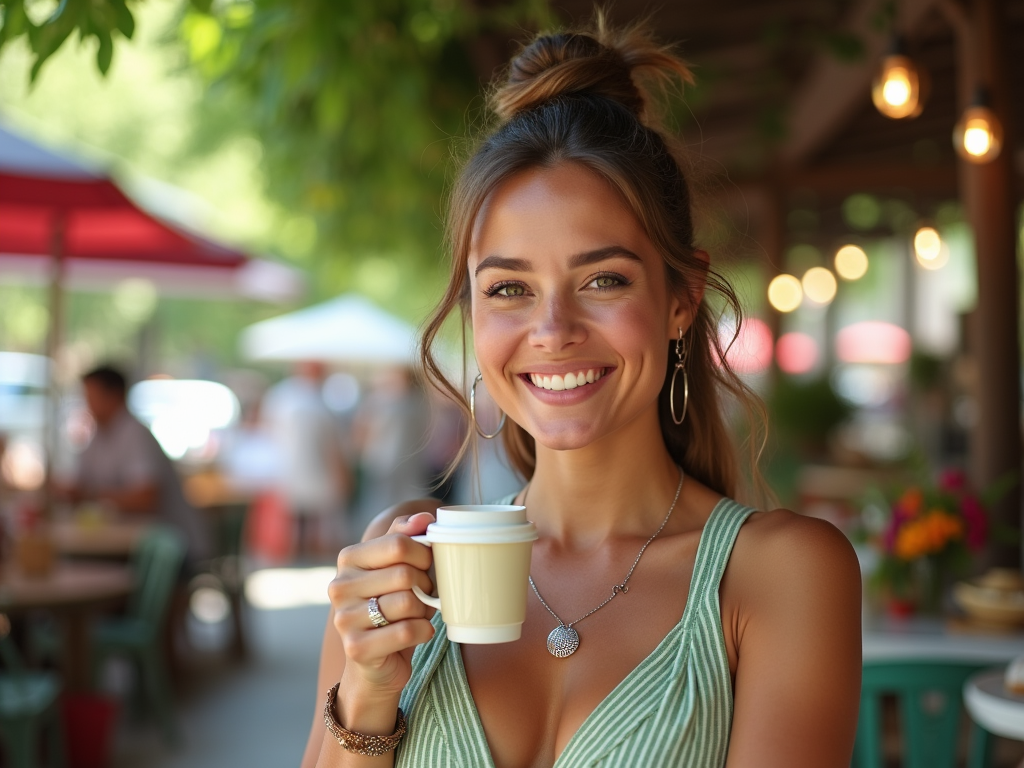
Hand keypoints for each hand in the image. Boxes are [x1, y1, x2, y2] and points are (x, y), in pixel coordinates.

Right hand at [329, 512, 436, 699]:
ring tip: (418, 613)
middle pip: (405, 574)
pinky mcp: (356, 647)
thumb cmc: (392, 608)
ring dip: (424, 610)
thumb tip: (425, 518)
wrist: (377, 664)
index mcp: (349, 559)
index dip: (423, 554)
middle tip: (424, 594)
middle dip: (426, 585)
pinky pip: (407, 631)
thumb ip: (406, 536)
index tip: (426, 565)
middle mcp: (339, 586)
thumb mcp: (397, 567)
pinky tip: (420, 632)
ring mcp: (344, 618)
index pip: (398, 543)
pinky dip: (424, 631)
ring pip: (407, 603)